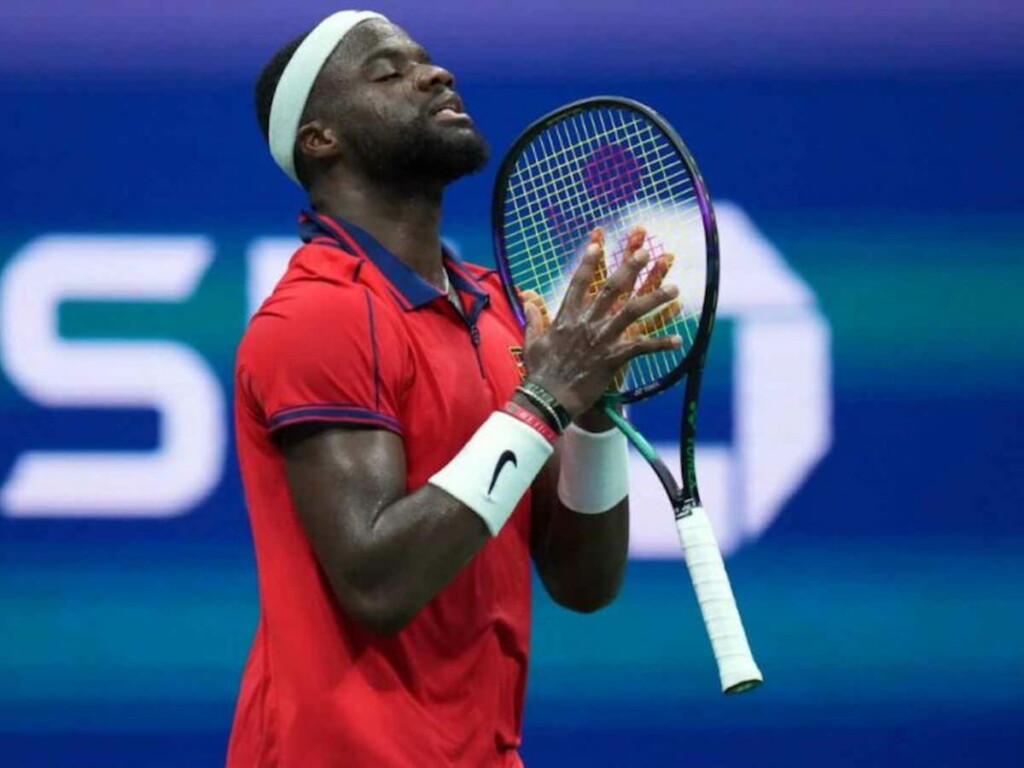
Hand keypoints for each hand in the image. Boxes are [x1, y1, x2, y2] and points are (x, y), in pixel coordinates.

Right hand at [519, 227, 681, 417]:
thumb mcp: (532, 341)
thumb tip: (528, 298)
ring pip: (632, 312)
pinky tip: (677, 340)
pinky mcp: (613, 358)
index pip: (579, 283)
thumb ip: (533, 318)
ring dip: (654, 298)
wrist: (548, 398)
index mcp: (567, 317)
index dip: (588, 262)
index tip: (597, 244)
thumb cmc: (539, 371)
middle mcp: (586, 323)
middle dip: (629, 268)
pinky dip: (659, 344)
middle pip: (611, 289)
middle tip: (644, 252)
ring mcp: (601, 339)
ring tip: (674, 288)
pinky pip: (640, 347)